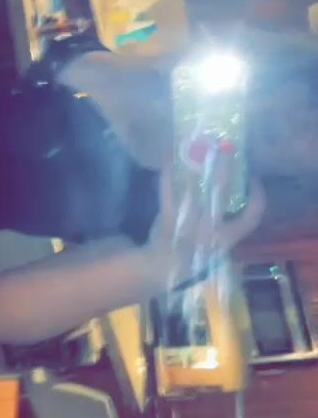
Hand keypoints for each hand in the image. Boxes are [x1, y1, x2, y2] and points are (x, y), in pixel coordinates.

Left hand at [144, 159, 265, 291]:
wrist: (159, 271)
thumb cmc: (191, 261)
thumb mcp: (217, 251)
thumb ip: (228, 230)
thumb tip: (236, 203)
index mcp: (225, 238)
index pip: (251, 218)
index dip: (257, 197)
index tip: (255, 180)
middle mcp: (210, 229)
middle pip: (222, 192)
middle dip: (226, 167)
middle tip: (227, 149)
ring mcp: (187, 221)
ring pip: (196, 187)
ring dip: (197, 164)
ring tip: (200, 146)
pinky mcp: (168, 215)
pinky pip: (168, 189)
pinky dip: (167, 172)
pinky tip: (169, 157)